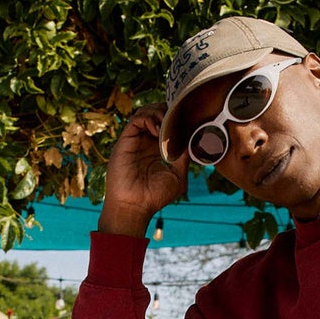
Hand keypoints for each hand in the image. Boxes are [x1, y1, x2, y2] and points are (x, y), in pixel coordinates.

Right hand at [97, 106, 187, 237]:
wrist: (134, 207)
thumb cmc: (154, 197)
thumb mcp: (177, 176)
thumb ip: (184, 157)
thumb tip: (193, 140)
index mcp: (157, 149)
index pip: (167, 124)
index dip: (177, 119)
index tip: (189, 120)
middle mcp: (145, 142)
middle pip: (156, 114)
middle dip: (169, 111)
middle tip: (179, 118)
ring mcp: (135, 140)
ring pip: (146, 112)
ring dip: (159, 113)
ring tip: (169, 123)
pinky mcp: (125, 141)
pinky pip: (136, 119)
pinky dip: (149, 118)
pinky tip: (158, 130)